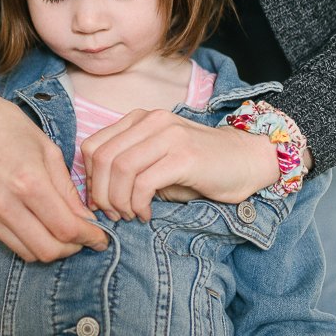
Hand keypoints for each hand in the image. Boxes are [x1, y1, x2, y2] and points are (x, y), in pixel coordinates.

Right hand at [0, 77, 108, 261]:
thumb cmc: (10, 128)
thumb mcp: (49, 150)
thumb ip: (68, 191)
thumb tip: (86, 220)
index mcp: (28, 181)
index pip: (66, 228)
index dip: (90, 238)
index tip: (101, 238)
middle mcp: (4, 203)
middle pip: (48, 250)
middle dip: (72, 248)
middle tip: (82, 236)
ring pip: (29, 254)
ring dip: (51, 248)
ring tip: (60, 230)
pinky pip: (10, 243)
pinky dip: (29, 240)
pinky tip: (36, 223)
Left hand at [81, 110, 280, 221]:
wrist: (247, 160)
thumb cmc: (200, 167)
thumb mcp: (157, 161)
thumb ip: (128, 168)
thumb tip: (97, 195)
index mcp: (140, 119)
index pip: (93, 145)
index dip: (88, 178)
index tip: (98, 201)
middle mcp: (151, 121)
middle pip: (102, 158)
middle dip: (100, 194)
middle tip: (112, 214)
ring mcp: (168, 136)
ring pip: (120, 169)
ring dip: (118, 201)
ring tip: (129, 215)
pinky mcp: (184, 156)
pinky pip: (144, 183)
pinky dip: (138, 204)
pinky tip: (146, 214)